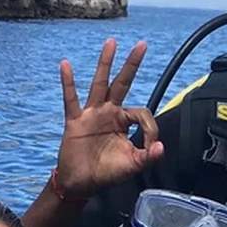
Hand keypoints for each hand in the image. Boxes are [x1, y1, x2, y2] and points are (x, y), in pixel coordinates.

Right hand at [50, 39, 163, 198]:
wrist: (81, 184)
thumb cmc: (106, 173)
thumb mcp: (131, 166)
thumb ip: (147, 156)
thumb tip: (161, 147)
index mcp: (124, 122)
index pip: (141, 112)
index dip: (150, 127)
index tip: (151, 145)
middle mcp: (109, 113)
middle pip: (122, 83)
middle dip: (132, 65)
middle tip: (143, 44)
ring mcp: (91, 114)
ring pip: (100, 84)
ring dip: (106, 63)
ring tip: (112, 43)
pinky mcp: (75, 121)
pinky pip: (71, 99)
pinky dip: (68, 82)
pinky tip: (66, 65)